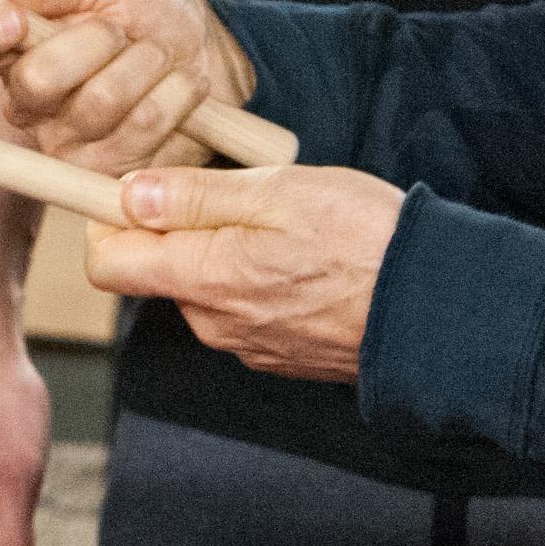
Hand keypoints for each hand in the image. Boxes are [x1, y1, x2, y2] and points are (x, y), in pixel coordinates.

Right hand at [0, 0, 256, 180]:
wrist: (207, 50)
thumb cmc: (144, 9)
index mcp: (9, 46)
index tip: (15, 18)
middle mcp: (27, 101)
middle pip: (34, 82)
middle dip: (93, 42)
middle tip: (118, 29)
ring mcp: (66, 143)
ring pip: (96, 105)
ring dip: (143, 64)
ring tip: (156, 53)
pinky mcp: (110, 171)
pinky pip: (142, 127)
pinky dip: (174, 91)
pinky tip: (175, 83)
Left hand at [84, 166, 404, 384]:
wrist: (436, 309)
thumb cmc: (363, 239)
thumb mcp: (277, 192)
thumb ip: (195, 197)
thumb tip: (128, 197)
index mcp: (204, 278)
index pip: (108, 264)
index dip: (107, 221)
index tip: (136, 189)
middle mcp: (214, 323)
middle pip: (157, 272)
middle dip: (179, 229)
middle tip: (238, 193)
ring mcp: (247, 345)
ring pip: (204, 288)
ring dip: (224, 252)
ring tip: (287, 226)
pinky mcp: (278, 356)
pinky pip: (242, 310)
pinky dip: (257, 280)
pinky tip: (305, 260)